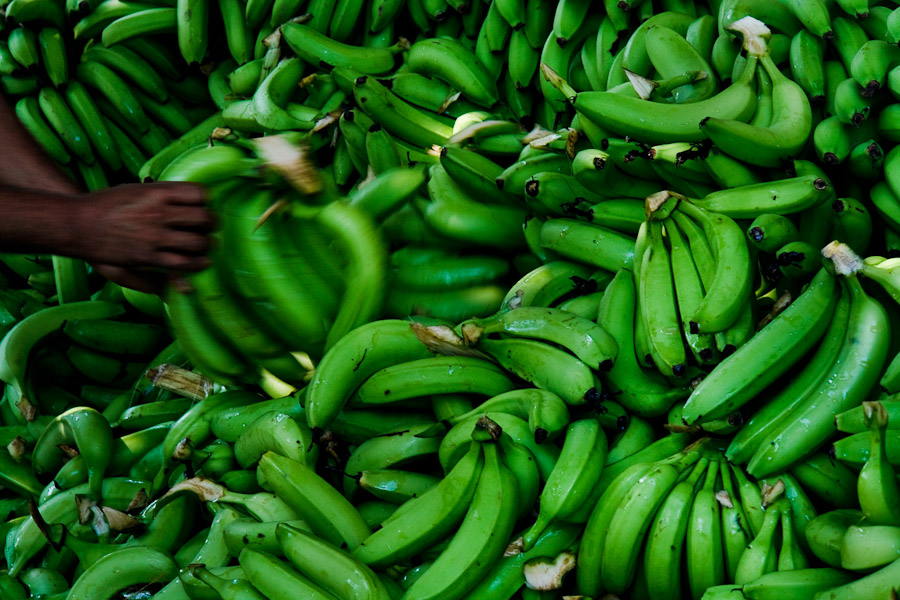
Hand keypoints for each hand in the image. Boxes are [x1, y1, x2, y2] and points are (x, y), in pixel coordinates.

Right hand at [71, 181, 216, 271]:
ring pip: (199, 242)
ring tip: (208, 245)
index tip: (204, 206)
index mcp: (157, 192)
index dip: (206, 201)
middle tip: (211, 227)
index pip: (199, 193)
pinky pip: (184, 263)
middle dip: (212, 224)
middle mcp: (159, 212)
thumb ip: (163, 194)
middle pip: (204, 218)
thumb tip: (191, 199)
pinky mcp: (149, 257)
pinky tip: (200, 262)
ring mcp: (154, 236)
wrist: (76, 224)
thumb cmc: (105, 204)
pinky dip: (197, 264)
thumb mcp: (135, 190)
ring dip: (208, 245)